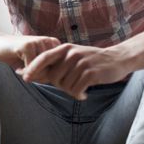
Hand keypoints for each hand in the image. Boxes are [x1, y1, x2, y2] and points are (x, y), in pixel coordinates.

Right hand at [0, 33, 59, 72]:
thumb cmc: (17, 56)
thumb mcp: (35, 65)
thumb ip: (46, 71)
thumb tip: (50, 78)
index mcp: (54, 44)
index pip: (59, 69)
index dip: (44, 76)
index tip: (34, 72)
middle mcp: (49, 41)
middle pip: (51, 70)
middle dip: (37, 76)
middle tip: (26, 71)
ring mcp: (38, 42)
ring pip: (41, 70)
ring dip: (29, 74)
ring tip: (22, 68)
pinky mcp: (28, 45)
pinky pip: (31, 68)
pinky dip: (23, 72)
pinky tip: (17, 67)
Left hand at [19, 43, 133, 99]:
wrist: (118, 59)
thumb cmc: (92, 60)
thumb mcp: (74, 56)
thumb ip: (58, 63)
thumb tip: (36, 74)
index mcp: (65, 48)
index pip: (43, 58)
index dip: (32, 68)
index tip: (25, 77)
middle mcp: (71, 54)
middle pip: (53, 77)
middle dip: (59, 86)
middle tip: (70, 88)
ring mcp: (81, 63)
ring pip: (65, 85)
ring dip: (71, 91)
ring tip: (80, 89)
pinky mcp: (91, 73)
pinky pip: (76, 89)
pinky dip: (78, 94)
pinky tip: (84, 94)